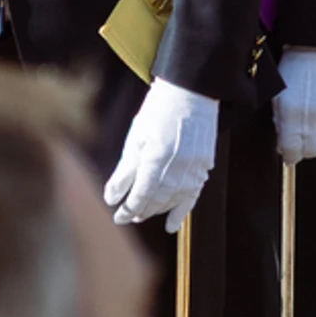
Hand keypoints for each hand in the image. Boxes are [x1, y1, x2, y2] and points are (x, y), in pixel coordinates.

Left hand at [104, 76, 218, 224]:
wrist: (191, 91)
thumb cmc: (158, 111)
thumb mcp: (136, 138)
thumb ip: (124, 172)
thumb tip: (111, 199)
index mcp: (156, 158)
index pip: (141, 195)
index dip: (128, 209)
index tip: (117, 216)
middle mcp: (177, 167)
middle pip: (156, 200)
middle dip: (141, 211)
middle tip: (128, 216)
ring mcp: (194, 168)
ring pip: (173, 200)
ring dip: (157, 210)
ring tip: (144, 213)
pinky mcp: (204, 166)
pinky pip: (192, 196)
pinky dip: (181, 211)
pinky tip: (172, 225)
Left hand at [273, 48, 315, 162]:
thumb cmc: (295, 66)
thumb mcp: (278, 93)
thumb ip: (279, 121)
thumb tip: (283, 143)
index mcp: (290, 115)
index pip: (291, 153)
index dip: (288, 155)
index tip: (287, 152)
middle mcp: (312, 119)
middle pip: (311, 151)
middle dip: (303, 147)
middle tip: (299, 136)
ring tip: (313, 117)